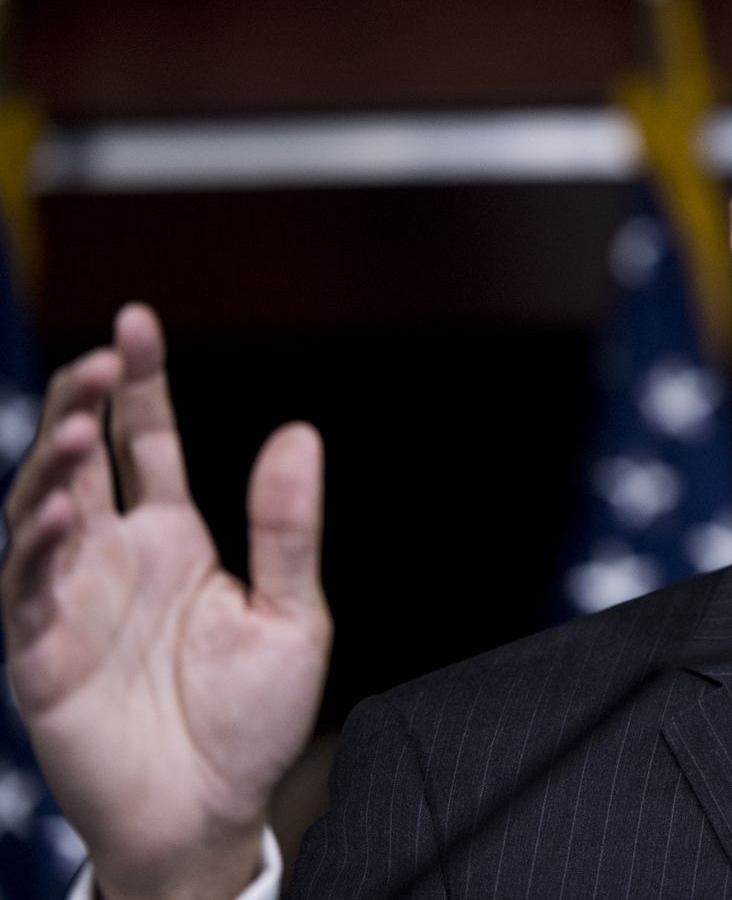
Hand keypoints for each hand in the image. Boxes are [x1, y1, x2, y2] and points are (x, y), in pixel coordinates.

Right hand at [1, 305, 330, 899]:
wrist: (215, 814)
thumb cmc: (253, 721)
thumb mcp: (292, 613)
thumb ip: (288, 527)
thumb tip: (300, 433)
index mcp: (175, 541)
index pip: (150, 444)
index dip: (140, 383)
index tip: (136, 322)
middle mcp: (115, 560)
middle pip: (83, 461)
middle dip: (84, 404)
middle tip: (101, 358)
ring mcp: (71, 602)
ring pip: (40, 512)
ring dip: (56, 465)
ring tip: (84, 426)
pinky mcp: (40, 654)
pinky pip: (26, 589)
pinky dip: (39, 549)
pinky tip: (65, 514)